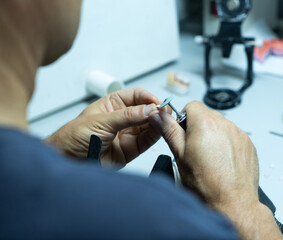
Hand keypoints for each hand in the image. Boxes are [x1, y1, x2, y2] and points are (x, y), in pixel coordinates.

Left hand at [46, 88, 169, 167]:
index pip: (135, 96)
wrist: (67, 161)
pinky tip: (160, 130)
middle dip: (155, 111)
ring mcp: (126, 134)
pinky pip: (147, 141)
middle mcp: (121, 119)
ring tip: (164, 121)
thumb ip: (127, 116)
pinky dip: (156, 136)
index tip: (157, 102)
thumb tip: (149, 109)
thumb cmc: (73, 137)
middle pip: (144, 111)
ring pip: (148, 126)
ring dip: (158, 123)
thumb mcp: (101, 121)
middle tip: (164, 112)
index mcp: (112, 105)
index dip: (147, 97)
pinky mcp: (130, 149)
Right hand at [149, 101, 282, 239]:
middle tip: (194, 149)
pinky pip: (234, 137)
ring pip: (221, 126)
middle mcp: (225, 125)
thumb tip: (159, 116)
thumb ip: (169, 131)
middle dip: (199, 127)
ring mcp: (239, 134)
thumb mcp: (179, 155)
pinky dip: (227, 145)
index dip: (184, 118)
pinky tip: (222, 162)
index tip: (183, 132)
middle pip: (207, 115)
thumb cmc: (206, 184)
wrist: (232, 203)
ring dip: (214, 136)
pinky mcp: (249, 144)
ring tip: (209, 158)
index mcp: (205, 123)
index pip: (192, 105)